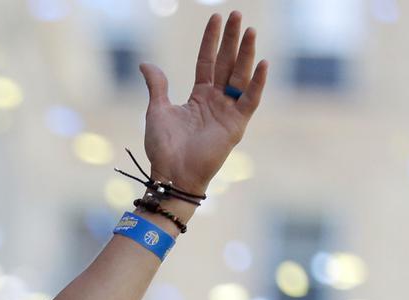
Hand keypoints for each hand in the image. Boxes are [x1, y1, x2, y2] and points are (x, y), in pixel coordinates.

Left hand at [138, 11, 268, 194]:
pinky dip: (257, 83)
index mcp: (199, 96)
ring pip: (240, 76)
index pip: (207, 61)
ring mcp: (228, 111)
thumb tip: (145, 63)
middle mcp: (216, 100)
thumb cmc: (163, 147)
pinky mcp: (236, 125)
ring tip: (250, 31)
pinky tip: (263, 63)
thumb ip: (157, 85)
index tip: (216, 18)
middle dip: (232, 39)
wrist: (171, 174)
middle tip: (238, 15)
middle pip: (227, 63)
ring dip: (246, 54)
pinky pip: (250, 100)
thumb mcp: (157, 110)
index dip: (211, 40)